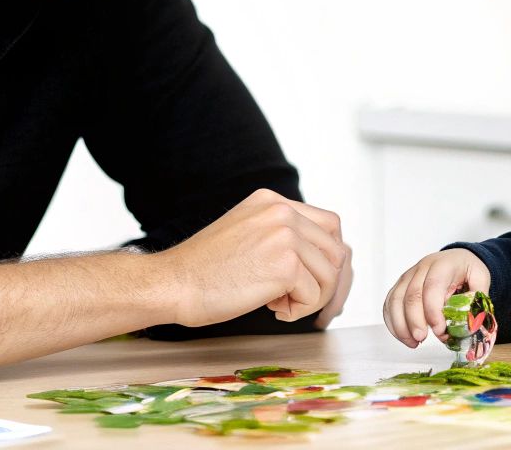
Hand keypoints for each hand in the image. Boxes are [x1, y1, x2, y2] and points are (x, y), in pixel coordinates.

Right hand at [156, 189, 350, 327]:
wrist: (174, 284)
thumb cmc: (203, 270)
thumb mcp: (246, 233)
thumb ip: (280, 236)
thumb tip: (321, 262)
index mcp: (271, 201)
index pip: (328, 224)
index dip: (327, 258)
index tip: (316, 281)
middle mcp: (281, 211)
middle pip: (336, 249)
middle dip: (326, 282)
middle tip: (301, 301)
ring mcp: (285, 235)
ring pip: (329, 274)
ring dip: (311, 298)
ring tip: (280, 305)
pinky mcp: (285, 264)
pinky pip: (314, 294)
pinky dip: (299, 310)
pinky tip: (273, 310)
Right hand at [382, 248, 489, 348]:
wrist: (456, 258)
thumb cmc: (467, 270)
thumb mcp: (481, 277)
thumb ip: (478, 297)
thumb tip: (470, 320)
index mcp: (443, 265)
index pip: (432, 286)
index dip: (432, 311)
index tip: (440, 330)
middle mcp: (422, 268)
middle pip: (411, 294)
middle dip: (414, 320)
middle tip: (421, 339)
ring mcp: (408, 276)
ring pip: (396, 300)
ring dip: (401, 324)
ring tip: (413, 342)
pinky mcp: (400, 286)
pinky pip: (390, 304)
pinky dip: (393, 322)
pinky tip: (404, 336)